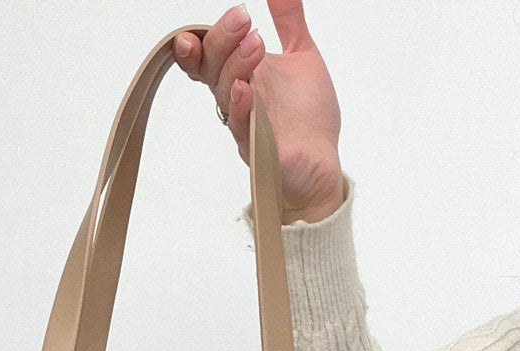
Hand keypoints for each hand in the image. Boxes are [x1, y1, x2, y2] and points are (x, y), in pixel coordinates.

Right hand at [174, 2, 343, 224]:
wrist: (322, 163)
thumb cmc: (309, 118)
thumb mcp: (302, 56)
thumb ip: (290, 22)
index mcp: (242, 75)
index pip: (208, 55)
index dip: (197, 42)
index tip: (201, 27)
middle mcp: (238, 97)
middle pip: (211, 67)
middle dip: (221, 39)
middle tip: (243, 17)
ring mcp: (245, 122)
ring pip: (224, 92)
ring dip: (236, 63)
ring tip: (256, 42)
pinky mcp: (257, 147)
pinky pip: (240, 126)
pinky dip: (240, 105)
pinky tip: (245, 88)